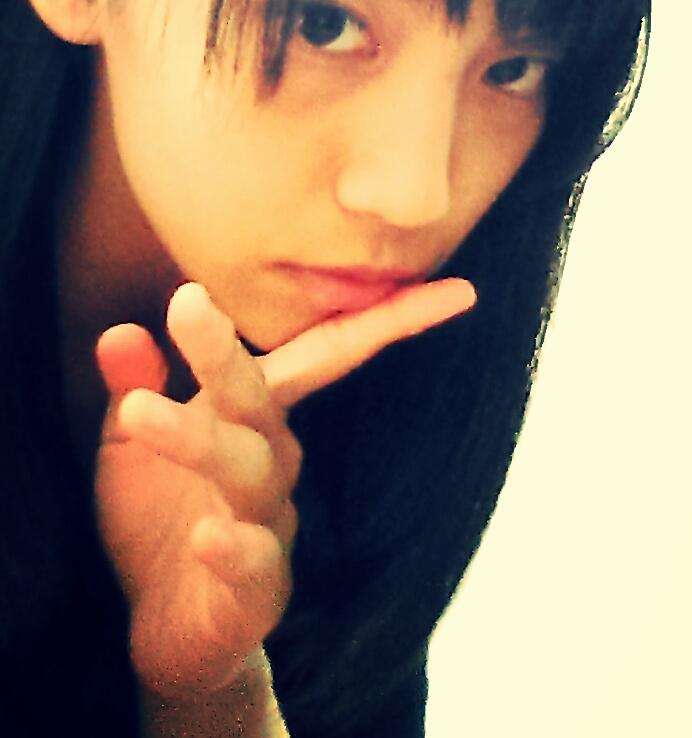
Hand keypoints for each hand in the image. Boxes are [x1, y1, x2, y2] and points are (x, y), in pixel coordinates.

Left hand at [95, 277, 474, 699]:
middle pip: (259, 396)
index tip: (460, 290)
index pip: (324, 352)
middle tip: (186, 300)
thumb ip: (134, 386)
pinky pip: (251, 564)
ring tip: (138, 412)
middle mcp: (276, 458)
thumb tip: (119, 331)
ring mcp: (271, 522)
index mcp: (257, 413)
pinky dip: (232, 549)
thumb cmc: (162, 516)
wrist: (165, 628)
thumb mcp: (133, 446)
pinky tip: (206, 538)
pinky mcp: (257, 589)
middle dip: (224, 349)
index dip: (386, 319)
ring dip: (195, 439)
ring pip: (247, 470)